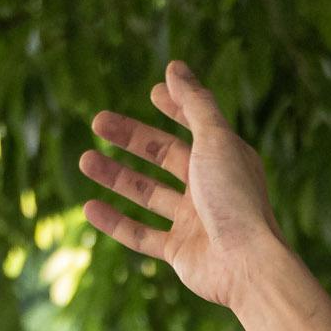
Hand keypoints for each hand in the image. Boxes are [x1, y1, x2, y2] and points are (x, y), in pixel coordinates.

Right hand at [80, 62, 286, 311]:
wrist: (246, 264)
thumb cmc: (234, 198)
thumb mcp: (215, 140)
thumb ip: (195, 103)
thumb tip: (174, 67)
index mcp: (224, 157)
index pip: (196, 124)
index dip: (176, 106)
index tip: (153, 92)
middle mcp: (209, 186)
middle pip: (164, 156)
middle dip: (131, 138)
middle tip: (98, 122)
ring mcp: (193, 220)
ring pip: (148, 194)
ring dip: (116, 177)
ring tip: (84, 160)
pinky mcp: (180, 252)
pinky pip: (141, 235)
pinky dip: (115, 222)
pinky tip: (89, 208)